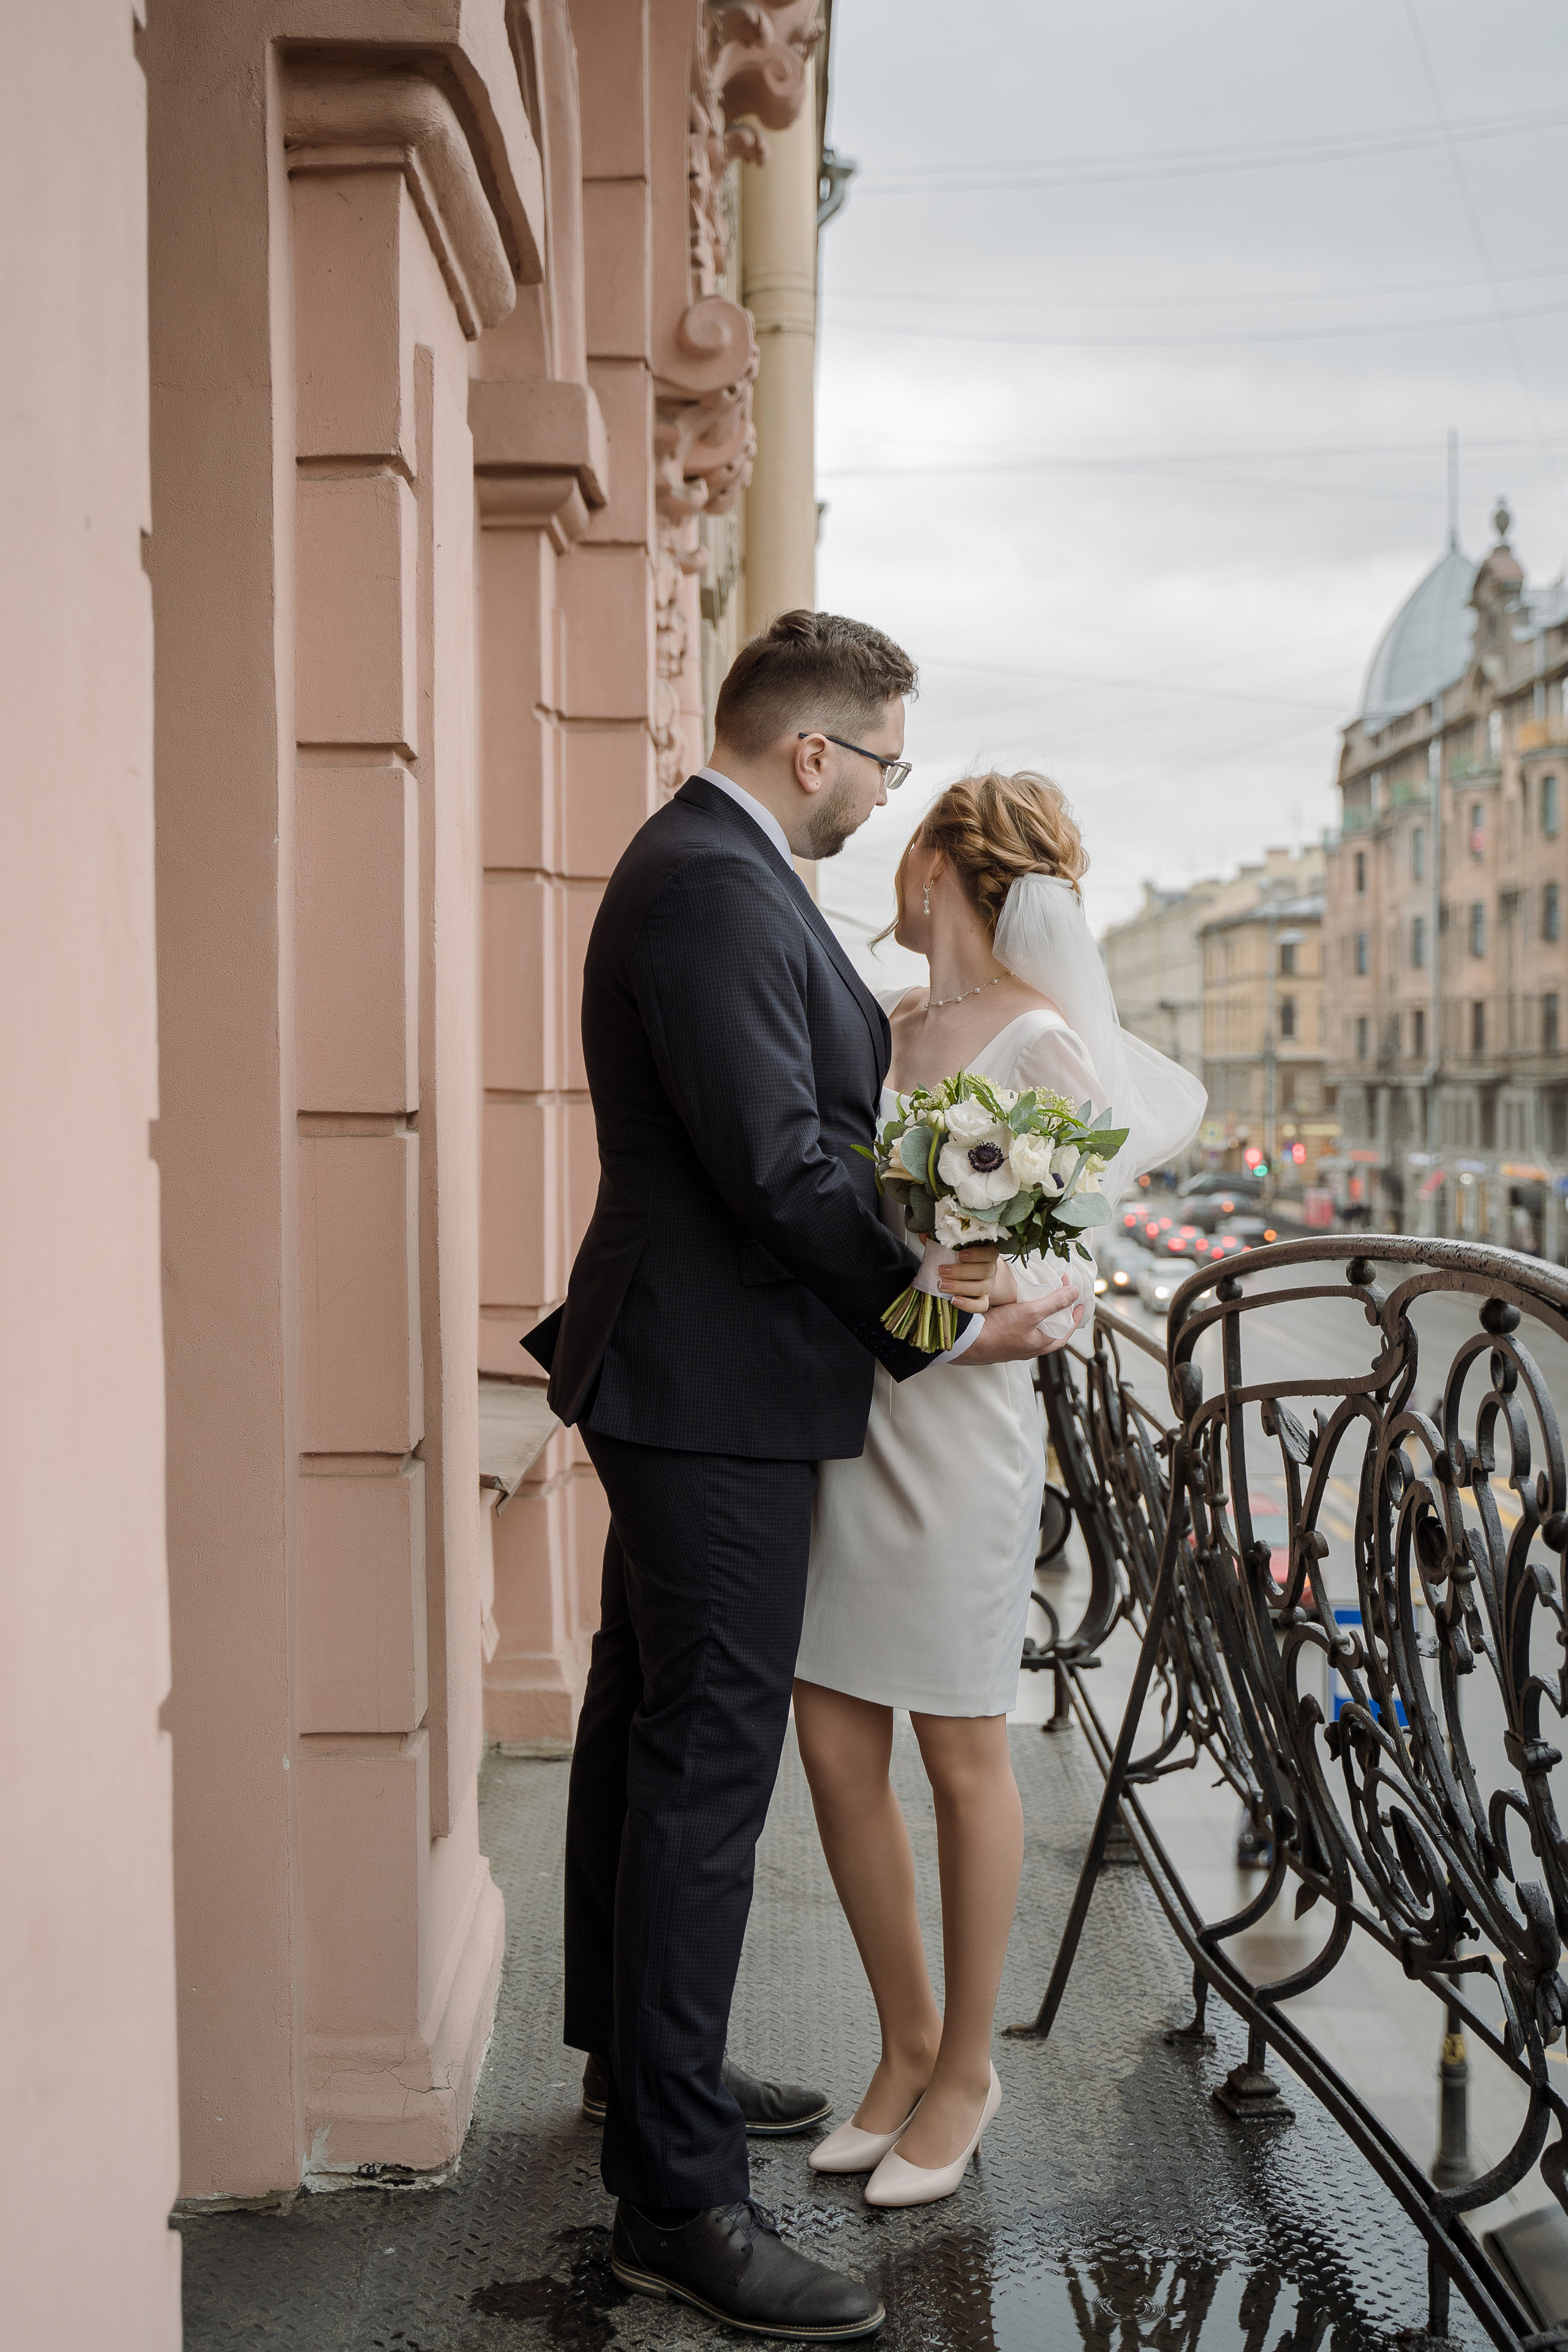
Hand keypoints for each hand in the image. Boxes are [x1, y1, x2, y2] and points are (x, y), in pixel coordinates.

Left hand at [936, 1246, 1016, 1312]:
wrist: (970, 1274)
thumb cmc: (959, 1258)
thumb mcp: (952, 1247)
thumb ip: (940, 1240)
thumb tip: (923, 1234)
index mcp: (987, 1253)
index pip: (990, 1253)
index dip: (977, 1254)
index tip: (959, 1254)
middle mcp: (991, 1269)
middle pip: (984, 1271)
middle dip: (962, 1271)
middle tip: (942, 1270)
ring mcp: (988, 1285)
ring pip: (981, 1288)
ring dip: (961, 1287)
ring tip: (942, 1285)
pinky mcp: (984, 1299)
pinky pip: (981, 1306)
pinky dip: (968, 1305)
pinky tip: (953, 1300)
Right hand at [953, 1279, 1082, 1364]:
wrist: (968, 1342)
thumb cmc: (999, 1331)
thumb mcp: (1030, 1313)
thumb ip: (1053, 1303)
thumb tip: (1074, 1293)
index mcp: (1041, 1344)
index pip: (1066, 1330)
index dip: (1074, 1316)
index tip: (1079, 1302)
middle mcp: (1029, 1347)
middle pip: (1052, 1332)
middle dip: (1059, 1317)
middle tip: (1063, 1301)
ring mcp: (1015, 1345)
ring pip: (1035, 1331)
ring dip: (1041, 1317)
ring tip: (1043, 1301)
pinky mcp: (1002, 1340)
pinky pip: (1020, 1329)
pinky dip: (1025, 1317)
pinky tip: (1019, 1308)